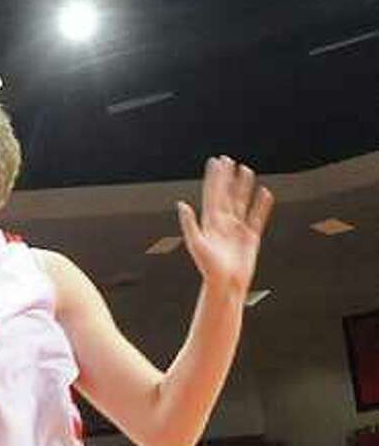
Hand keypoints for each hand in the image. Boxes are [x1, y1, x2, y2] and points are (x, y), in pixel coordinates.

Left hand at [176, 156, 273, 297]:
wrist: (225, 284)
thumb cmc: (208, 267)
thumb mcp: (196, 244)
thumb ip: (189, 223)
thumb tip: (181, 204)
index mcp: (210, 222)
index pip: (213, 194)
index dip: (215, 178)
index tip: (216, 162)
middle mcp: (223, 223)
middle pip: (227, 194)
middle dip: (228, 178)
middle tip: (229, 160)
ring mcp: (237, 229)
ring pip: (242, 202)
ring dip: (244, 187)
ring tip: (246, 171)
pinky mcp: (250, 238)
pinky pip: (257, 217)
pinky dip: (261, 205)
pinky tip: (265, 194)